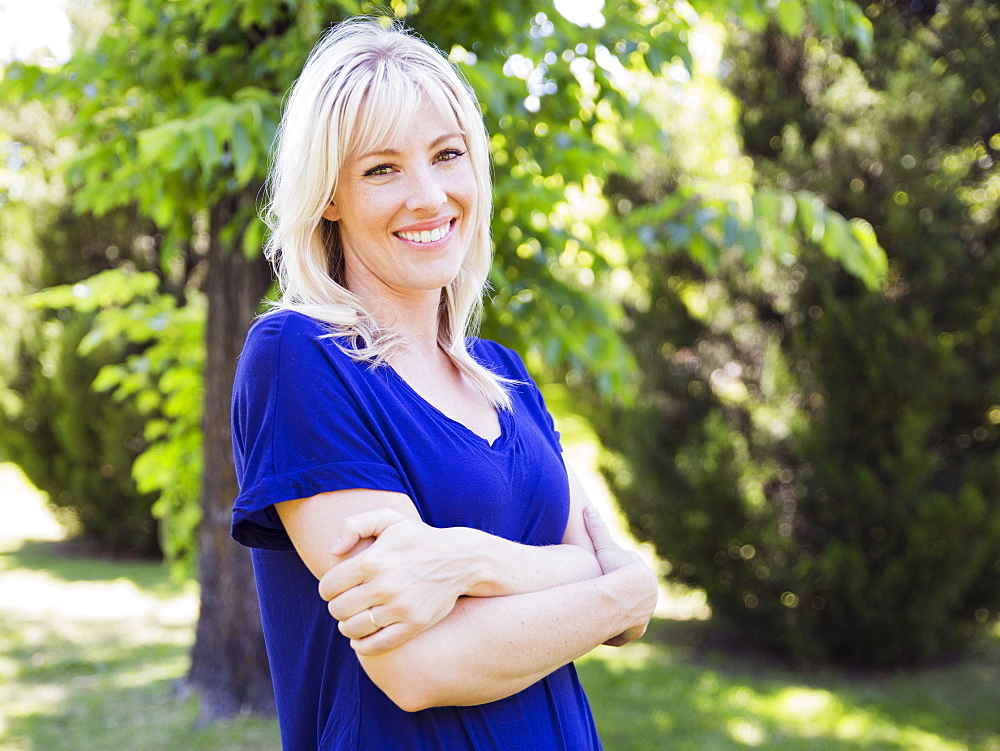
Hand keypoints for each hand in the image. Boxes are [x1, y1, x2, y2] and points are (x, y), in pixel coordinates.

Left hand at [318, 508, 470, 655]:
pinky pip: (375, 645)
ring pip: (353, 629)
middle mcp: (384, 586)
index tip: (337, 587)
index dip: (328, 588)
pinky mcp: (413, 625)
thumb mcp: (388, 518)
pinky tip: (363, 636)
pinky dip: (362, 645)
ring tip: (355, 617)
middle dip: (337, 606)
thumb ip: (354, 525)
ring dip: (348, 625)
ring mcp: (400, 608)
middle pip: (338, 609)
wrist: (460, 559)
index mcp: (373, 560)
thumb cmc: (418, 538)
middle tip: (347, 601)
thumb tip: (334, 551)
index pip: (328, 586)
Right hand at [583, 506, 657, 646]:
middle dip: (618, 602)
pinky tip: (601, 635)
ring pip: (629, 618)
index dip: (613, 581)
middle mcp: (648, 596)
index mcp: (642, 576)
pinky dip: (614, 634)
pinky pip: (625, 633)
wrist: (628, 590)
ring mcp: (644, 613)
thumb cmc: (614, 567)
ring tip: (597, 621)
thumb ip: (596, 528)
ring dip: (616, 620)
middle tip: (598, 604)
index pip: (628, 579)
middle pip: (631, 599)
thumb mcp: (603, 547)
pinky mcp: (637, 629)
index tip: (600, 584)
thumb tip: (587, 507)